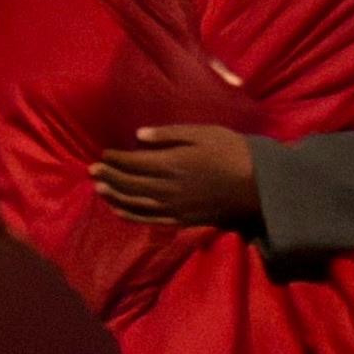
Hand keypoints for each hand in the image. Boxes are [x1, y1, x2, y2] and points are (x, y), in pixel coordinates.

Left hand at [93, 123, 260, 230]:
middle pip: (129, 184)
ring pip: (134, 203)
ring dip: (114, 196)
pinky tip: (118, 210)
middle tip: (93, 169)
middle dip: (109, 176)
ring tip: (99, 188)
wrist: (261, 187)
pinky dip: (130, 214)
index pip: (133, 163)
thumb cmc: (234, 153)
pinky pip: (149, 219)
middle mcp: (167, 188)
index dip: (115, 159)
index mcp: (172, 164)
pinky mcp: (182, 220)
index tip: (103, 153)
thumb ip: (170, 135)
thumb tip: (139, 136)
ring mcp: (174, 207)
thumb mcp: (204, 133)